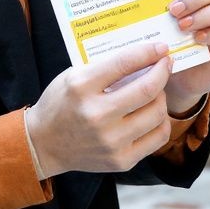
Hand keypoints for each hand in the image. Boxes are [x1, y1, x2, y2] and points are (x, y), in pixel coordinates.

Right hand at [25, 43, 173, 177]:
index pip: (124, 63)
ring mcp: (111, 141)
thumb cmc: (61, 103)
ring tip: (156, 90)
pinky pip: (157, 137)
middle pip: (146, 89)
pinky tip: (154, 113)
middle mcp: (97, 115)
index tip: (161, 48)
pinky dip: (161, 121)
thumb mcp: (74, 76)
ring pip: (156, 113)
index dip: (148, 52)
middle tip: (165, 64)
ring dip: (162, 96)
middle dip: (162, 72)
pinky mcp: (121, 160)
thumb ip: (105, 67)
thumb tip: (143, 57)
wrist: (44, 144)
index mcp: (81, 88)